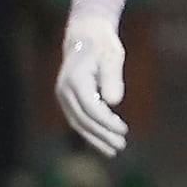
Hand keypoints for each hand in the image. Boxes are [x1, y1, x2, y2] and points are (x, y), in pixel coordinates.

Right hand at [55, 14, 127, 156]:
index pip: (91, 107)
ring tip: (114, 150)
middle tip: (121, 146)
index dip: (107, 121)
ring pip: (78, 123)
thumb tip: (112, 102)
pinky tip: (103, 142)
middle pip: (83, 119)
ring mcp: (63, 95)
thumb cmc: (103, 46)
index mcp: (75, 79)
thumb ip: (113, 78)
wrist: (86, 36)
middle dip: (102, 135)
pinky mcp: (67, 100)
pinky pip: (77, 120)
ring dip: (96, 138)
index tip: (123, 129)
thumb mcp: (113, 57)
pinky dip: (90, 132)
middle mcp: (64, 89)